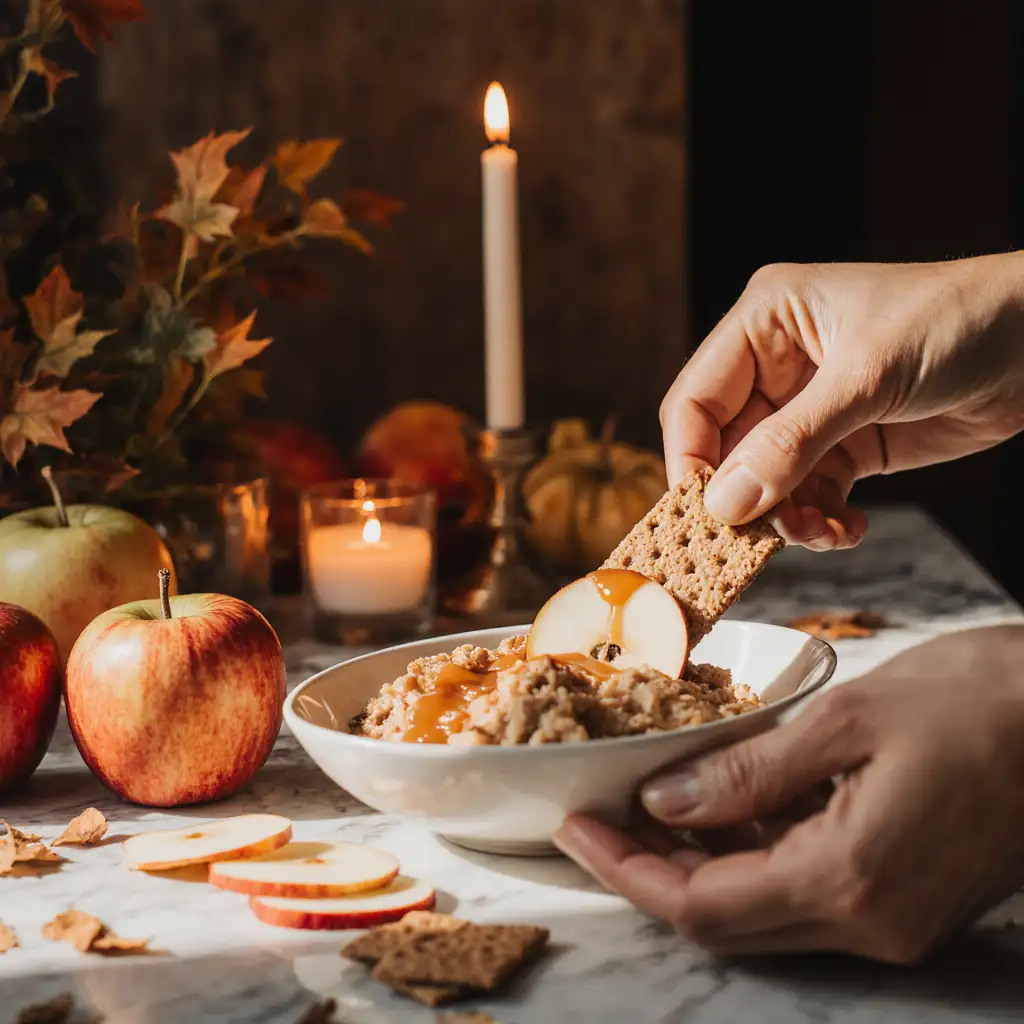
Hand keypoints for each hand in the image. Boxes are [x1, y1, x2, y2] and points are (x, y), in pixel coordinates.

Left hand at [553, 627, 1023, 962]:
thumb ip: (750, 773)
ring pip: (763, 912)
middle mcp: (873, 922)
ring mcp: (895, 920)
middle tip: (599, 816)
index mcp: (851, 878)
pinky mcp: (909, 899)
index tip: (576, 827)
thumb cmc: (981, 700)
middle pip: (726, 920)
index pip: (703, 904)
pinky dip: (752, 858)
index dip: (628, 870)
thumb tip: (665, 801)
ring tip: (646, 807)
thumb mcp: (849, 719)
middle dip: (650, 872)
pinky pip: (805, 894)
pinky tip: (723, 809)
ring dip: (699, 865)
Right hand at [661, 255, 1023, 548]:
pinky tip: (849, 529)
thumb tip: (726, 503)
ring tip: (821, 534)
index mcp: (762, 323)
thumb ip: (791, 443)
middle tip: (766, 538)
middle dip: (748, 498)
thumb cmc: (956, 321)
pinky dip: (821, 522)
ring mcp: (808, 410)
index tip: (703, 512)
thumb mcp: (866, 378)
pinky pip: (809, 495)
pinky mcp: (843, 444)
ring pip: (766, 482)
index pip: (696, 398)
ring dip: (787, 518)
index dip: (692, 458)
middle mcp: (775, 367)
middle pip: (727, 449)